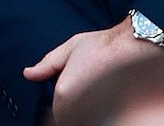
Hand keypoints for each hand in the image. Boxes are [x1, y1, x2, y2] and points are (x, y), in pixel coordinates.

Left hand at [23, 20, 159, 117]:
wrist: (135, 45)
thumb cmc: (105, 45)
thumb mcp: (71, 47)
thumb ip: (48, 64)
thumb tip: (29, 74)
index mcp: (64, 92)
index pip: (58, 112)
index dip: (66, 102)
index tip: (77, 93)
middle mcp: (76, 106)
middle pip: (69, 117)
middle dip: (76, 107)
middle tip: (89, 90)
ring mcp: (93, 110)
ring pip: (82, 118)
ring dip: (88, 110)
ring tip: (100, 93)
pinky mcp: (110, 112)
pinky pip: (97, 117)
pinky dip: (100, 111)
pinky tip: (108, 99)